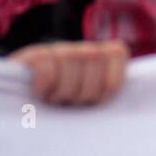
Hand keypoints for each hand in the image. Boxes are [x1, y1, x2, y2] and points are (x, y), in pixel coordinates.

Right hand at [11, 40, 127, 105]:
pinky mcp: (35, 54)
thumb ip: (112, 89)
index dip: (108, 83)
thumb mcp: (96, 99)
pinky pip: (46, 66)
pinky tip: (40, 92)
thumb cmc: (71, 107)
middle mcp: (85, 48)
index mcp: (106, 55)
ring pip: (70, 64)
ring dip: (62, 92)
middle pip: (93, 64)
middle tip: (71, 102)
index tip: (96, 99)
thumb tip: (126, 97)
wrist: (28, 101)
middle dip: (83, 93)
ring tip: (56, 99)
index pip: (117, 55)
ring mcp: (60, 49)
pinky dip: (44, 85)